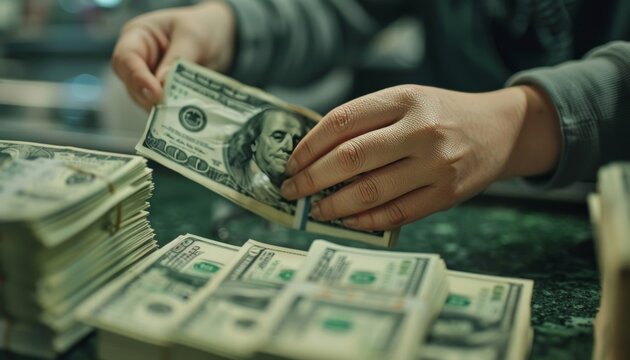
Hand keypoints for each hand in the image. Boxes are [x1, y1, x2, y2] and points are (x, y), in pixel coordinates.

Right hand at [112, 1, 234, 110]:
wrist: (222, 37)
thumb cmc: (202, 27)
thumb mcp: (193, 36)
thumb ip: (178, 59)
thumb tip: (163, 84)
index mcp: (138, 36)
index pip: (126, 58)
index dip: (138, 77)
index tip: (156, 93)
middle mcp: (138, 59)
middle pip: (132, 84)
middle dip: (149, 98)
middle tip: (171, 109)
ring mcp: (148, 79)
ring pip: (145, 100)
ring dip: (161, 109)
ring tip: (181, 114)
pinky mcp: (162, 94)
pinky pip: (161, 107)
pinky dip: (171, 113)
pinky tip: (183, 118)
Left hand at [280, 84, 560, 230]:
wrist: (499, 129)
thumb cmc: (441, 114)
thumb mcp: (406, 100)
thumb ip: (366, 121)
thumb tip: (313, 156)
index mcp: (404, 98)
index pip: (341, 122)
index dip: (308, 146)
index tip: (290, 163)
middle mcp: (421, 129)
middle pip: (350, 158)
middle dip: (311, 179)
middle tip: (291, 191)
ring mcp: (437, 164)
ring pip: (370, 191)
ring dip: (333, 205)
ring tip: (315, 210)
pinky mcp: (448, 194)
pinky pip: (396, 214)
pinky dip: (365, 222)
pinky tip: (347, 222)